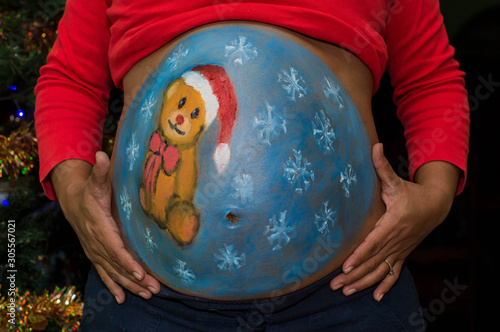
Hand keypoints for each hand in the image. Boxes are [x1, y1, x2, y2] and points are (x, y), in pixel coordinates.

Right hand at [52, 152, 160, 303]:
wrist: (72, 202)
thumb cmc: (90, 191)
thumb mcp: (95, 181)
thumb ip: (99, 171)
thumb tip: (100, 153)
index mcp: (99, 226)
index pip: (114, 247)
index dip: (126, 261)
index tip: (139, 272)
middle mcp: (96, 242)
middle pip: (117, 264)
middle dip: (135, 278)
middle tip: (153, 289)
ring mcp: (95, 251)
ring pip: (113, 272)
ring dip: (130, 285)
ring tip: (148, 295)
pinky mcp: (95, 255)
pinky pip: (104, 274)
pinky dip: (114, 286)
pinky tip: (122, 299)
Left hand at [330, 143, 458, 300]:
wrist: (435, 206)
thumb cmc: (410, 193)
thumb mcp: (396, 181)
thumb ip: (382, 167)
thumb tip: (375, 145)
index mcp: (393, 223)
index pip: (374, 242)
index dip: (360, 255)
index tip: (346, 266)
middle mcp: (397, 240)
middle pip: (374, 261)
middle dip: (354, 275)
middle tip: (335, 285)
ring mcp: (401, 249)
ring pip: (381, 270)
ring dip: (363, 283)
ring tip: (345, 292)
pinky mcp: (403, 254)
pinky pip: (394, 273)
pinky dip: (385, 286)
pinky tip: (376, 298)